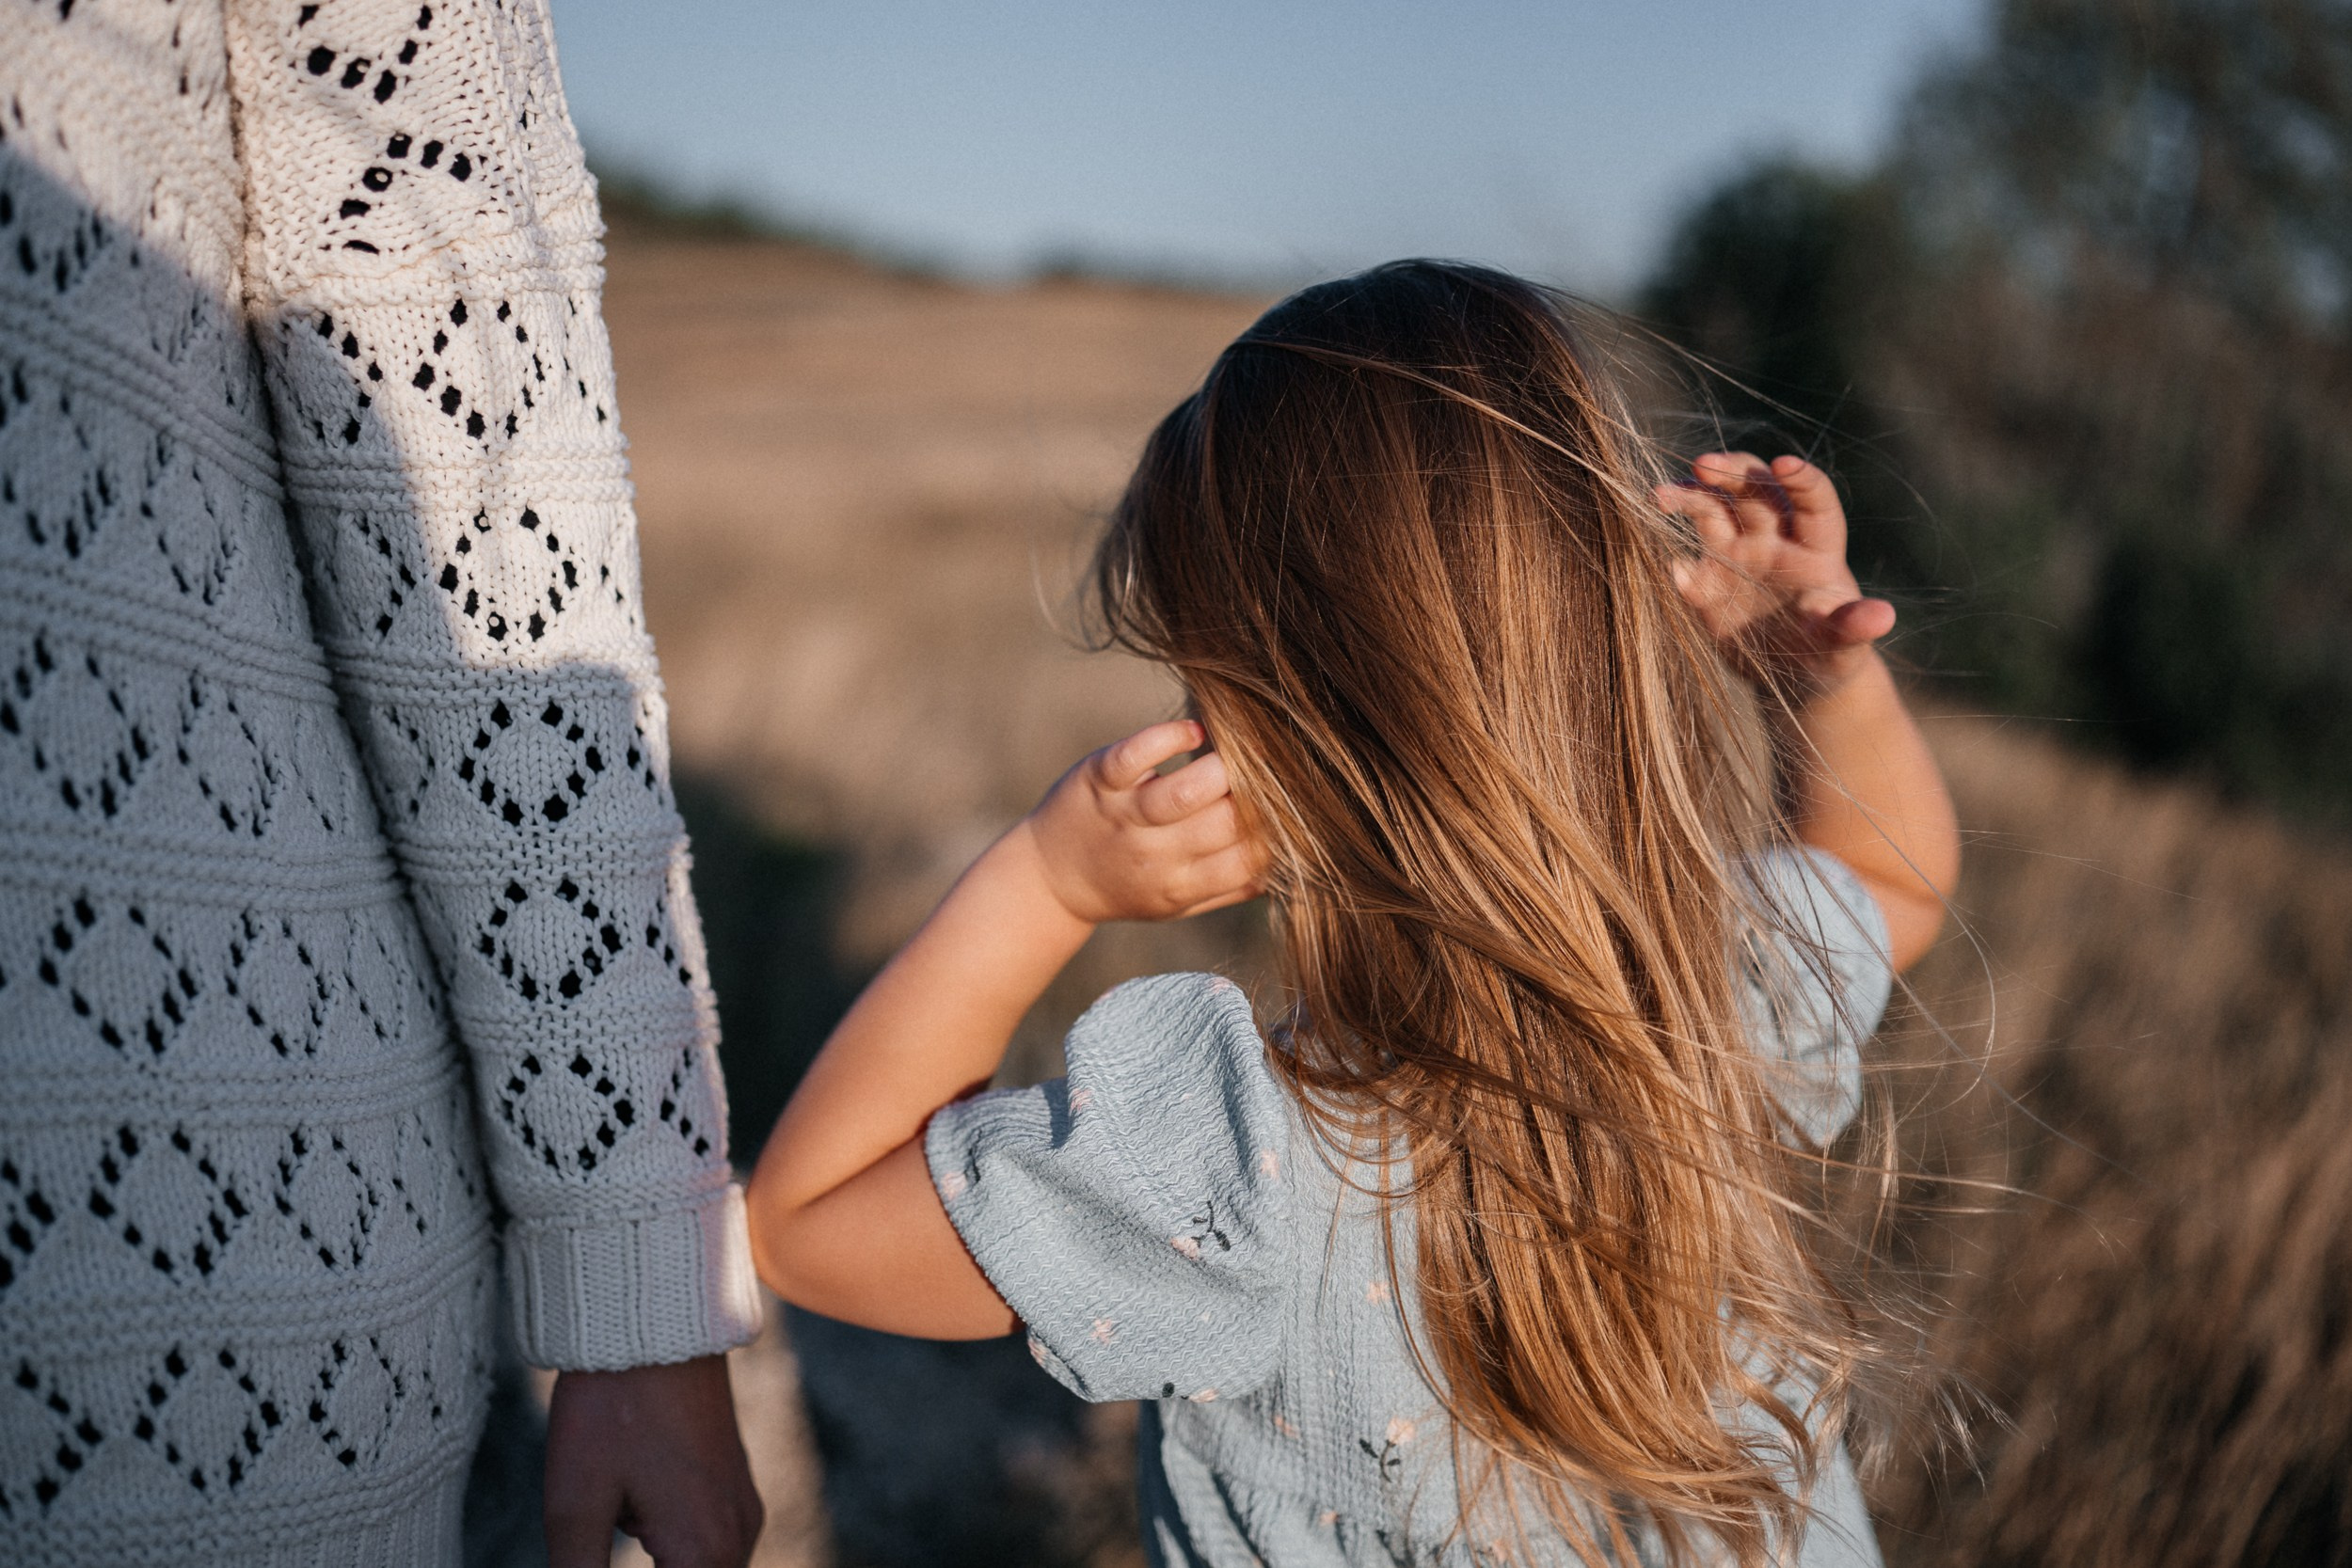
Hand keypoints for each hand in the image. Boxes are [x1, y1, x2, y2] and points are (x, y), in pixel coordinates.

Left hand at [543, 1356, 761, 1567]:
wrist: (657, 1322)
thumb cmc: (611, 1409)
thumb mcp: (576, 1506)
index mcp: (703, 1550)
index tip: (591, 1560)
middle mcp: (737, 1535)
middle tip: (600, 1543)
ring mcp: (742, 1506)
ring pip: (704, 1567)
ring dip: (665, 1564)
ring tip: (621, 1519)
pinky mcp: (737, 1481)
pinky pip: (712, 1541)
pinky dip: (676, 1547)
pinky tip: (636, 1512)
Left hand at [1017, 719, 1264, 924]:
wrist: (1048, 878)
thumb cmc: (1125, 886)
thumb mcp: (1175, 904)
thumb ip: (1228, 890)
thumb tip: (1286, 871)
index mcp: (1182, 887)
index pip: (1250, 861)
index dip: (1280, 833)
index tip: (1294, 809)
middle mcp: (1156, 856)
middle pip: (1225, 824)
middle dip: (1258, 797)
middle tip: (1274, 772)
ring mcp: (1126, 815)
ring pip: (1185, 792)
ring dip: (1222, 770)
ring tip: (1242, 752)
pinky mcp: (1100, 780)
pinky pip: (1135, 756)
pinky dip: (1167, 738)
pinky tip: (1193, 730)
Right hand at [1655, 452, 1895, 694]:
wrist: (1793, 678)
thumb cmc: (1831, 654)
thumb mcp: (1845, 646)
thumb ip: (1854, 627)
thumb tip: (1883, 618)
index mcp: (1815, 544)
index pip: (1812, 498)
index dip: (1801, 479)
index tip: (1784, 466)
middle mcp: (1774, 539)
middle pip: (1753, 490)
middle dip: (1730, 471)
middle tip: (1703, 465)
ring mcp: (1736, 556)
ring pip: (1712, 510)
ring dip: (1687, 497)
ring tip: (1658, 497)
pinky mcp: (1707, 583)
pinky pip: (1687, 566)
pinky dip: (1674, 563)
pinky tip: (1668, 568)